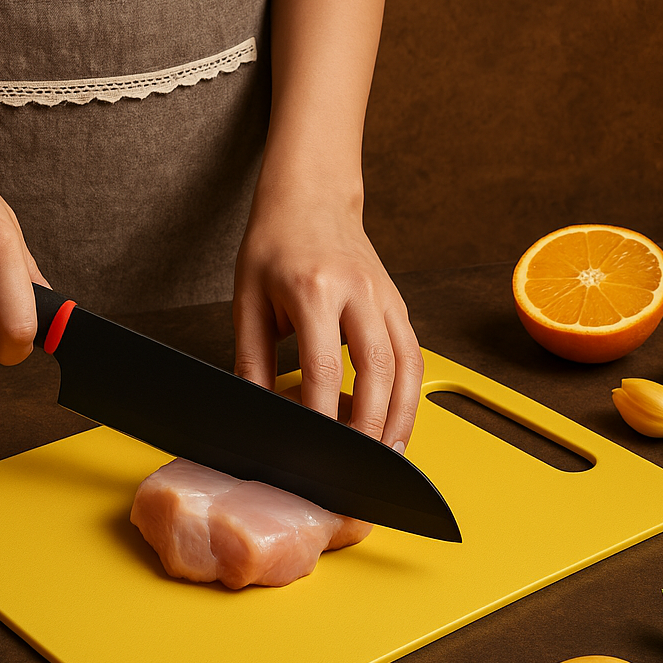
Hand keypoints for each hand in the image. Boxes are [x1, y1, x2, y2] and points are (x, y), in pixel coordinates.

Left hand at [233, 188, 422, 449]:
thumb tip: (254, 410)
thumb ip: (251, 358)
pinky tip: (397, 421)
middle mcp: (359, 292)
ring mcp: (386, 297)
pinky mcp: (398, 303)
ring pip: (407, 366)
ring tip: (387, 456)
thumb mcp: (248, 299)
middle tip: (358, 466)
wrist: (310, 196)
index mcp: (314, 289)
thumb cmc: (273, 245)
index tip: (313, 449)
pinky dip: (411, 394)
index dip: (322, 415)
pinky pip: (414, 354)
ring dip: (401, 416)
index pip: (324, 367)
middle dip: (371, 425)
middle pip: (378, 371)